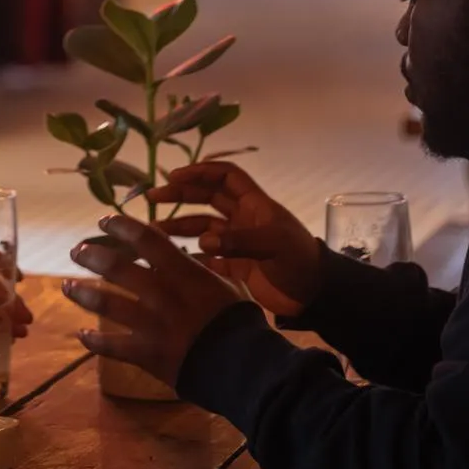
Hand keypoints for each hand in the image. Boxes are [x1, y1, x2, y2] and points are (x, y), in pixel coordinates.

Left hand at [63, 214, 243, 385]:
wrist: (244, 368)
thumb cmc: (240, 323)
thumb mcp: (227, 285)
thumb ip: (202, 269)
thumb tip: (187, 256)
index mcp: (182, 272)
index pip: (144, 237)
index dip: (120, 225)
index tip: (104, 221)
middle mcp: (160, 292)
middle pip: (115, 265)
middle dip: (91, 255)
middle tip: (77, 251)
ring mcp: (150, 323)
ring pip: (104, 302)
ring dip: (81, 292)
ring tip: (67, 286)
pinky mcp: (145, 353)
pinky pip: (111, 346)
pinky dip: (94, 340)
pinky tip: (82, 335)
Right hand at [150, 162, 322, 316]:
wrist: (316, 296)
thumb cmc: (299, 261)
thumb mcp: (275, 245)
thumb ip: (240, 241)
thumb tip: (203, 240)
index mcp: (254, 204)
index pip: (225, 176)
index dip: (201, 171)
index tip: (175, 176)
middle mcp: (241, 218)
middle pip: (206, 197)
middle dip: (180, 195)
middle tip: (153, 198)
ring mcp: (235, 242)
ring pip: (201, 226)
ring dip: (179, 226)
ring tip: (154, 232)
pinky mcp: (233, 265)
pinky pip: (205, 256)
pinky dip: (188, 255)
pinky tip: (169, 258)